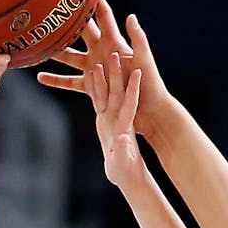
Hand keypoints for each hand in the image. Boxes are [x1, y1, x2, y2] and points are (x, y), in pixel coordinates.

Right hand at [37, 0, 170, 136]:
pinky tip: (39, 77)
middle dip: (65, 19)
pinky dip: (55, 80)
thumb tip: (130, 16)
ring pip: (69, 56)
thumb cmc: (150, 84)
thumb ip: (138, 39)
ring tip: (36, 42)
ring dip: (54, 50)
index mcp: (115, 43)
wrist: (149, 111)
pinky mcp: (92, 87)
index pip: (102, 16)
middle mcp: (101, 52)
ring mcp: (95, 69)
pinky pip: (70, 82)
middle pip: (79, 32)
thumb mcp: (144, 60)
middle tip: (47, 6)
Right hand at [87, 52, 147, 192]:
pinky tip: (90, 72)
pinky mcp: (104, 120)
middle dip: (116, 74)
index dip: (133, 88)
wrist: (126, 175)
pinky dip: (94, 85)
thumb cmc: (125, 171)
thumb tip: (122, 139)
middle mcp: (119, 117)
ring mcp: (111, 117)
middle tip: (115, 53)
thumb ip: (122, 150)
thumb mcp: (123, 162)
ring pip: (106, 92)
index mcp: (126, 125)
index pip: (130, 103)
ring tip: (99, 58)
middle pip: (117, 92)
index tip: (137, 72)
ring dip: (104, 76)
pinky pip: (97, 99)